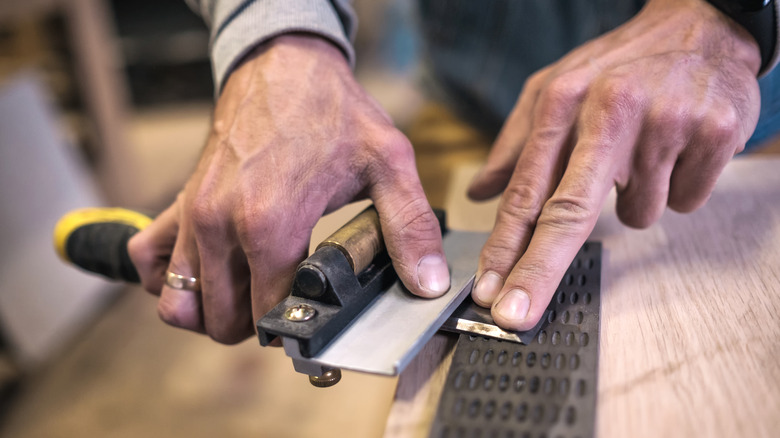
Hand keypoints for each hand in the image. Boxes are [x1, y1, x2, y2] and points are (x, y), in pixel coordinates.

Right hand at [128, 34, 448, 342]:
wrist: (282, 66)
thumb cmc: (331, 112)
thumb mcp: (387, 163)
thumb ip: (408, 227)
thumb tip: (427, 283)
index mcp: (270, 224)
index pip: (268, 315)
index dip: (296, 327)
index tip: (315, 316)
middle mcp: (220, 226)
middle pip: (222, 322)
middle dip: (256, 326)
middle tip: (287, 305)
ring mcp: (192, 217)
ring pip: (180, 306)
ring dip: (214, 312)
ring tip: (250, 293)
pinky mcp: (177, 205)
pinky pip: (150, 264)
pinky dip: (173, 280)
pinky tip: (210, 270)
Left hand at [468, 0, 761, 329]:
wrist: (702, 26)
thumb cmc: (619, 66)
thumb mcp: (555, 87)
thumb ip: (516, 143)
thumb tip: (480, 191)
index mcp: (562, 101)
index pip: (527, 189)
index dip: (504, 246)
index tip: (487, 288)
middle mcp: (610, 109)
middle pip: (568, 212)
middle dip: (537, 271)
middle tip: (514, 314)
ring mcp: (665, 121)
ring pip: (637, 214)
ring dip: (636, 199)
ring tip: (643, 153)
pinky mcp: (713, 132)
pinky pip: (684, 200)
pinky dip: (678, 186)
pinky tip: (678, 150)